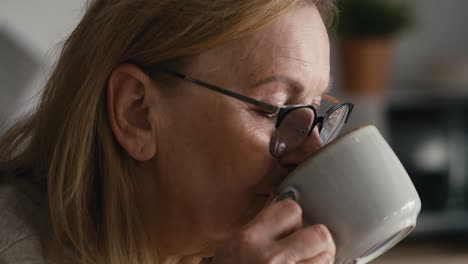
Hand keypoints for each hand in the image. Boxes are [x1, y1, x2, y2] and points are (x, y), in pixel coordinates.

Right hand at [211, 199, 335, 262]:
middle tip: (306, 249)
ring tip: (303, 262)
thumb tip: (290, 210)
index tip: (291, 228)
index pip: (292, 209)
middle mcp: (270, 259)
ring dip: (319, 261)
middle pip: (320, 235)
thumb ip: (261, 227)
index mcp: (250, 239)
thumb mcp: (232, 246)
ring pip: (326, 259)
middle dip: (317, 241)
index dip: (295, 218)